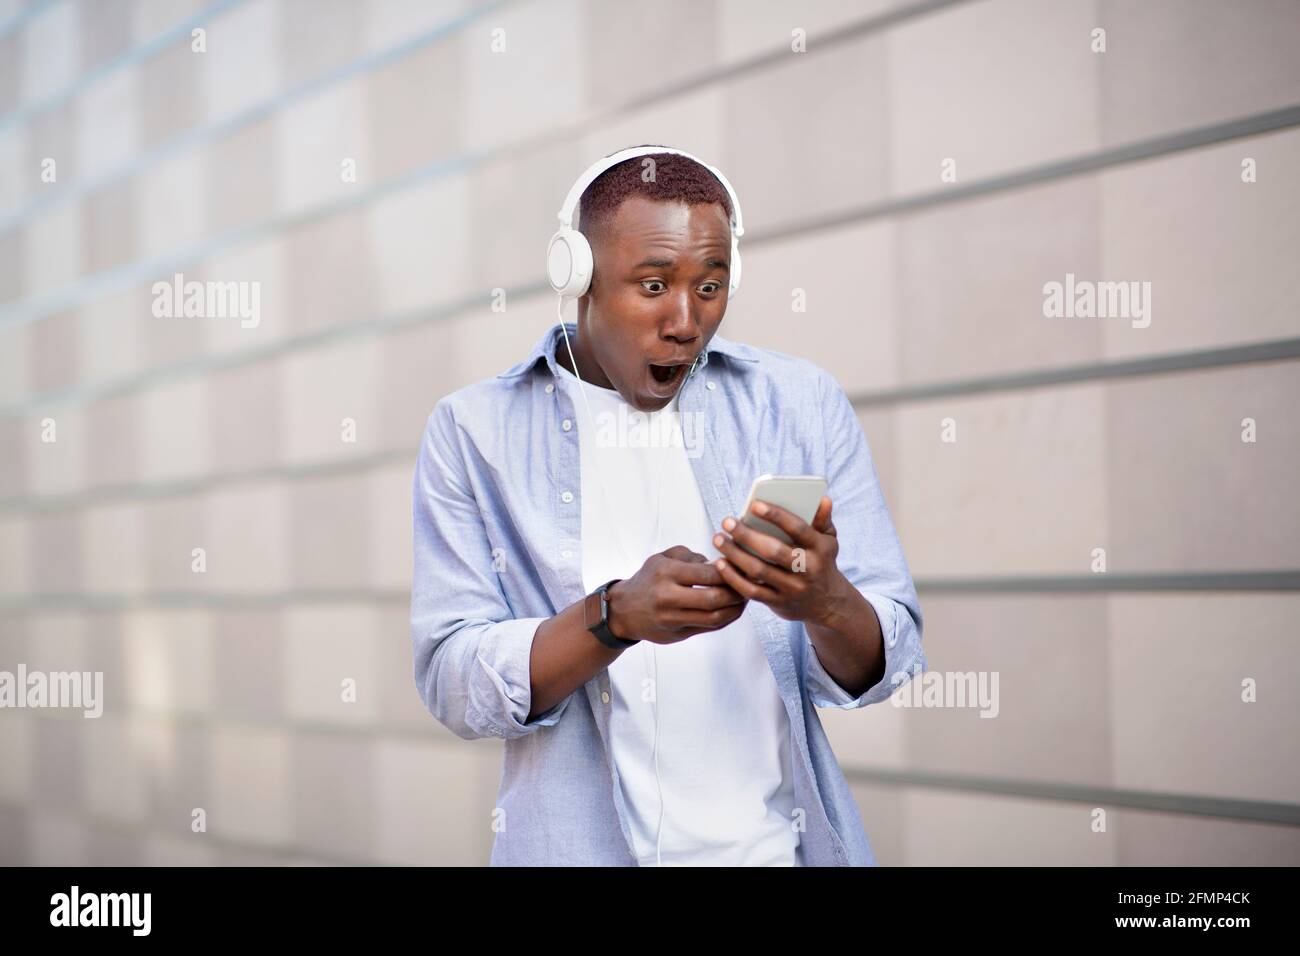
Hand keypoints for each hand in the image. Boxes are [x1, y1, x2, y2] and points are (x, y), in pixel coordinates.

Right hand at [607, 545, 747, 644]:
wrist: (624, 611)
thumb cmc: (648, 579)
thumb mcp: (662, 558)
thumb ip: (691, 556)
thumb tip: (719, 562)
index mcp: (666, 573)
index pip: (707, 573)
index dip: (730, 570)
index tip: (743, 565)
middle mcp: (668, 597)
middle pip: (714, 598)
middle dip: (737, 591)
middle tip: (750, 584)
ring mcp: (673, 619)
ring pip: (714, 617)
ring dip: (736, 608)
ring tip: (746, 597)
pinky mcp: (678, 634)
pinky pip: (709, 628)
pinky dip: (726, 619)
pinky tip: (734, 609)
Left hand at [710, 496, 849, 624]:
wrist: (827, 603)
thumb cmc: (821, 562)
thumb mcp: (829, 541)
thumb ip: (822, 520)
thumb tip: (823, 499)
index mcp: (820, 548)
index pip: (798, 528)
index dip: (776, 515)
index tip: (754, 504)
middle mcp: (808, 569)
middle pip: (773, 551)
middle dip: (747, 535)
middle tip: (727, 522)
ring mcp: (792, 588)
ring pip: (759, 570)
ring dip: (735, 554)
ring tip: (718, 539)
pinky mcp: (778, 602)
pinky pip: (751, 591)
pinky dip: (733, 578)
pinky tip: (721, 563)